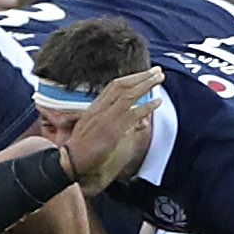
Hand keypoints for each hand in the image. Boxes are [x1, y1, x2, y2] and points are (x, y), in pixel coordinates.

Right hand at [62, 67, 162, 183]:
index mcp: (95, 107)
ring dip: (146, 84)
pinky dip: (146, 107)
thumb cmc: (85, 150)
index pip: (114, 86)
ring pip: (128, 95)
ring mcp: (106, 118)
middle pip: (122, 86)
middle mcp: (100, 109)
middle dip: (141, 76)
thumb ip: (122, 125)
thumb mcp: (101, 132)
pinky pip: (132, 114)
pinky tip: (158, 102)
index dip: (131, 78)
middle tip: (158, 71)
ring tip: (160, 78)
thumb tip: (142, 123)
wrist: (72, 162)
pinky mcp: (112, 130)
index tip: (145, 73)